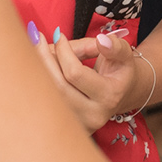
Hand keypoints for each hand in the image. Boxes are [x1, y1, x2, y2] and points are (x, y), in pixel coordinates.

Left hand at [28, 24, 143, 133]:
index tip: (58, 34)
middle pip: (57, 86)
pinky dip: (39, 83)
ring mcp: (78, 125)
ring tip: (39, 50)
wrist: (121, 95)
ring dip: (39, 70)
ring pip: (47, 95)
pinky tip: (37, 67)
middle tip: (37, 37)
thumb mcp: (124, 56)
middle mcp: (93, 115)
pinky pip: (45, 103)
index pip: (75, 73)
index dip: (64, 51)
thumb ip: (115, 47)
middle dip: (44, 58)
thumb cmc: (119, 71)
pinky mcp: (66, 127)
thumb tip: (101, 40)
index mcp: (109, 96)